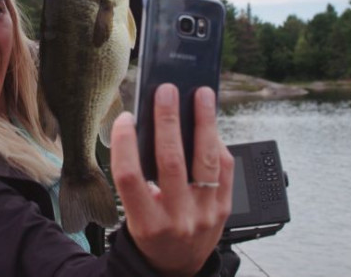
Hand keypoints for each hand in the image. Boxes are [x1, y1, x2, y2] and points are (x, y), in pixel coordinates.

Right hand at [110, 84, 233, 276]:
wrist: (179, 266)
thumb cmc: (153, 233)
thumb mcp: (137, 213)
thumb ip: (140, 178)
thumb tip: (148, 128)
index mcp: (145, 222)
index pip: (130, 178)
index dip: (125, 144)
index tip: (125, 118)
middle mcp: (177, 219)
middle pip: (171, 162)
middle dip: (168, 121)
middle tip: (166, 91)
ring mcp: (205, 214)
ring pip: (206, 160)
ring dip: (204, 122)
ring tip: (201, 95)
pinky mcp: (225, 208)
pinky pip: (226, 169)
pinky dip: (217, 142)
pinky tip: (210, 124)